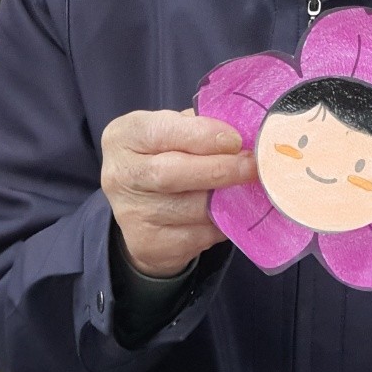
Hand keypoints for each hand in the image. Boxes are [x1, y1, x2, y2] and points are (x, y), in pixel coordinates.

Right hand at [101, 108, 255, 277]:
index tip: (235, 140)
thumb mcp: (175, 130)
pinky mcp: (147, 244)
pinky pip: (197, 235)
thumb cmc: (168, 155)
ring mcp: (130, 213)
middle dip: (219, 169)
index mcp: (125, 136)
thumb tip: (246, 134)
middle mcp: (120, 174)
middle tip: (252, 166)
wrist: (143, 208)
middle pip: (170, 174)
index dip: (201, 135)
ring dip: (226, 199)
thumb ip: (202, 127)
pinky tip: (229, 212)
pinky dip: (221, 224)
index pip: (160, 132)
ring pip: (190, 209)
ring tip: (246, 189)